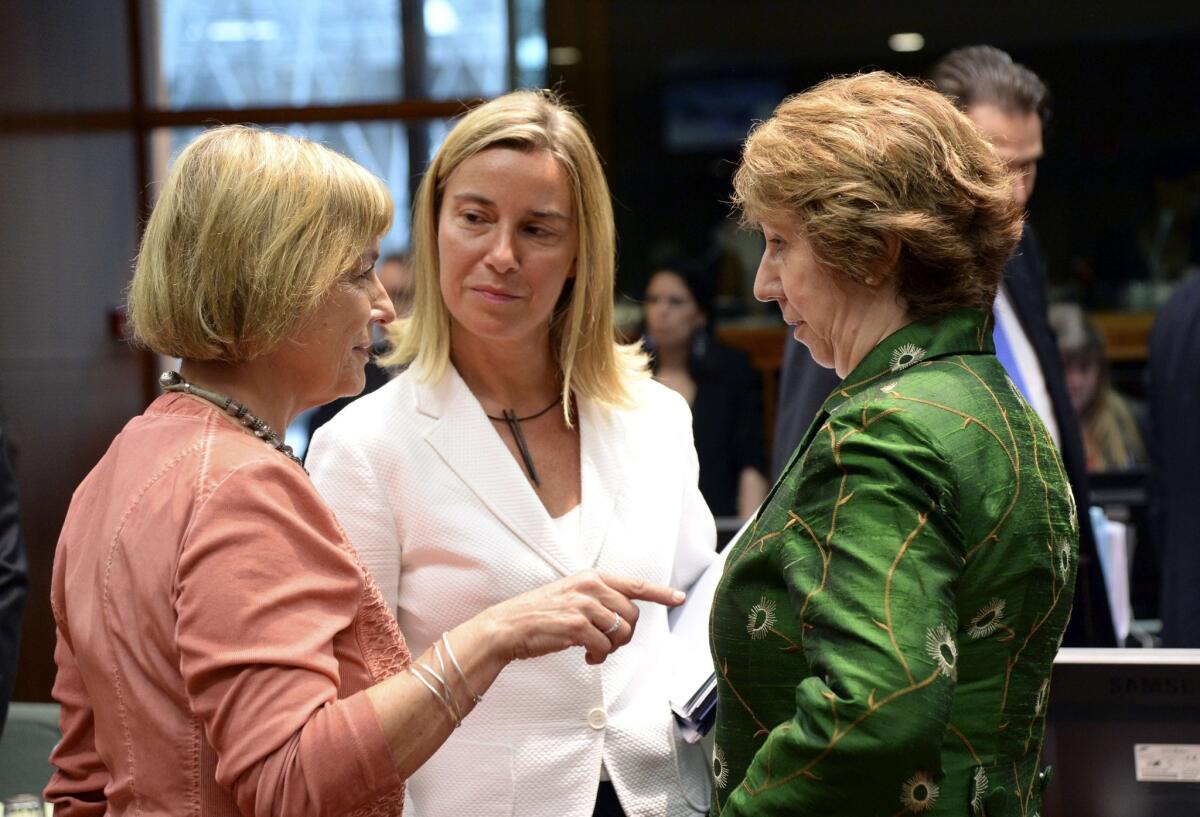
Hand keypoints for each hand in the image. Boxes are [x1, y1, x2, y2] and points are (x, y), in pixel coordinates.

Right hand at [483, 569, 685, 665]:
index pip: (634, 584)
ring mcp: (583, 605)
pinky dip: (599, 657)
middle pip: (632, 614)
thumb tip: (624, 616)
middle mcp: (590, 587)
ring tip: (594, 651)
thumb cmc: (539, 615)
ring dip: (612, 648)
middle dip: (625, 634)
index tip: (679, 598)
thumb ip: (597, 599)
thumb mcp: (571, 595)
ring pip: (622, 632)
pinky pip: (605, 647)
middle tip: (607, 643)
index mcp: (591, 577)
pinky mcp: (576, 625)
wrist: (507, 627)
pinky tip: (586, 657)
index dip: (660, 593)